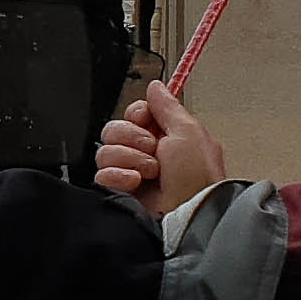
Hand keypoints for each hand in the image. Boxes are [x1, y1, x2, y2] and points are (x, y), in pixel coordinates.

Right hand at [94, 81, 224, 216]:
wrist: (190, 213)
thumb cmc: (198, 176)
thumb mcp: (188, 131)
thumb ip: (168, 106)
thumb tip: (155, 86)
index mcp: (166, 134)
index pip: (135, 112)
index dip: (137, 115)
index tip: (148, 123)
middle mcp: (148, 151)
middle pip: (115, 129)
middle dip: (132, 138)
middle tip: (153, 151)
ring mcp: (133, 171)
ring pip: (106, 150)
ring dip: (129, 159)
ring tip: (149, 172)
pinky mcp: (121, 190)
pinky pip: (102, 174)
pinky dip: (119, 177)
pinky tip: (135, 183)